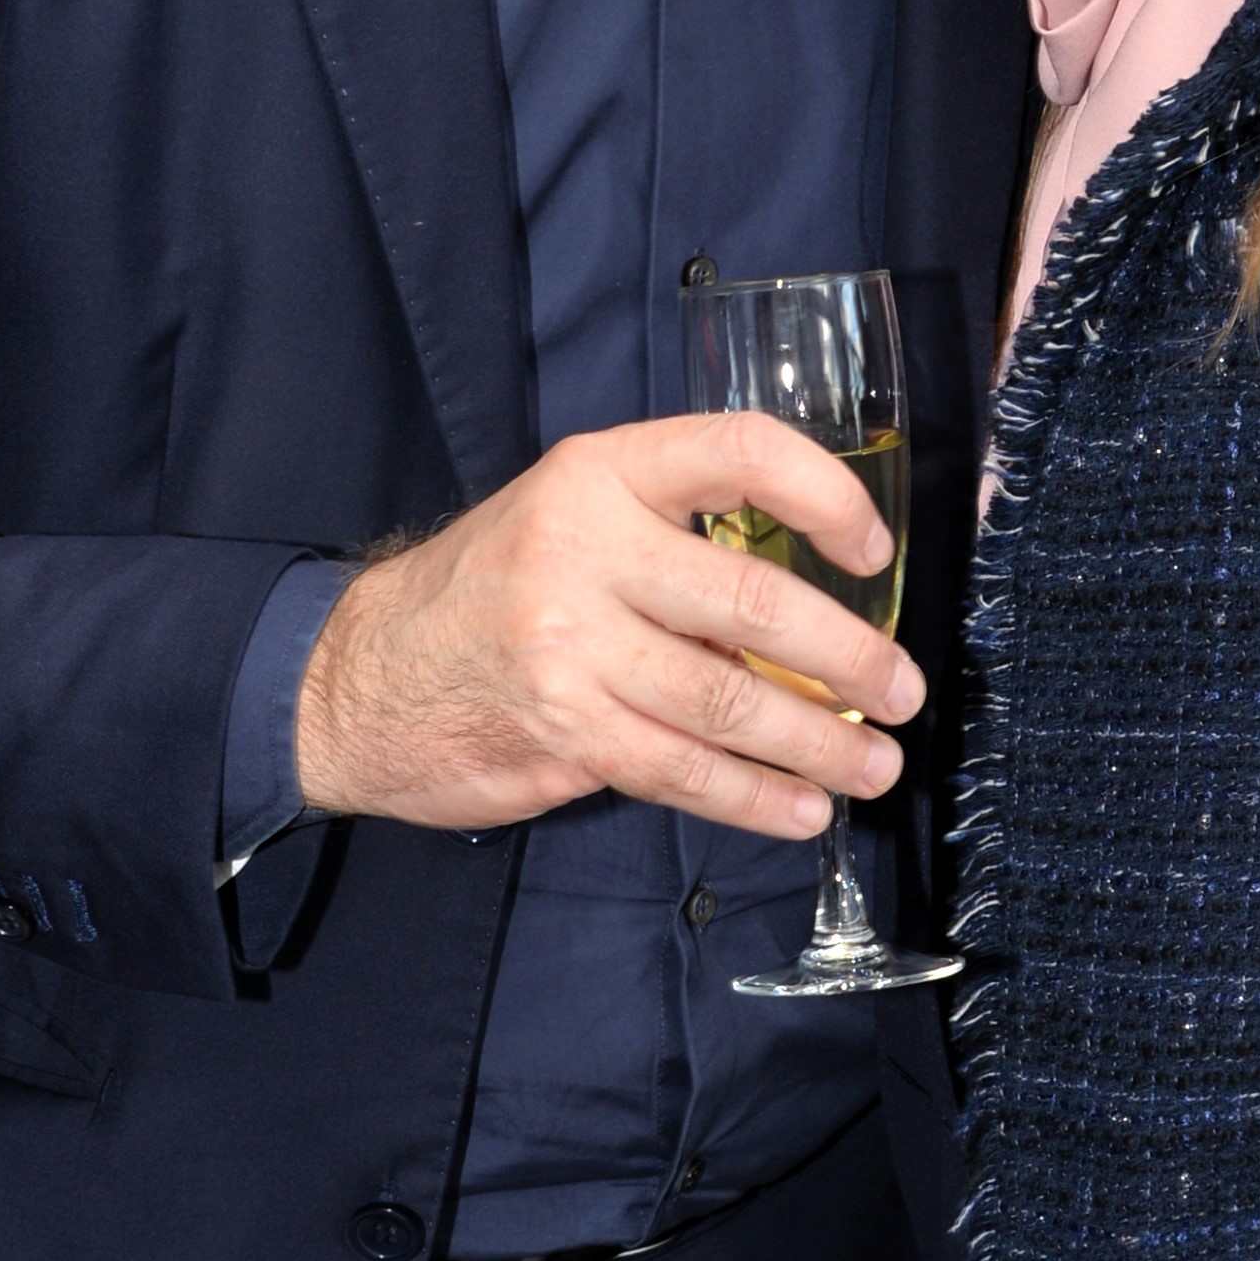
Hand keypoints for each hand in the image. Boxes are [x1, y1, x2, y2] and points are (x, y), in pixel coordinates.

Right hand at [294, 414, 921, 839]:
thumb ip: (672, 538)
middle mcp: (584, 547)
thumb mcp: (568, 518)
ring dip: (820, 744)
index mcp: (602, 472)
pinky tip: (800, 808)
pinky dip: (755, 796)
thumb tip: (812, 606)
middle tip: (901, 692)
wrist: (358, 675)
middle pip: (756, 603)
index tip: (873, 552)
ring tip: (872, 766)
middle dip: (852, 659)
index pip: (742, 451)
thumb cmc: (487, 591)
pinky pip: (684, 770)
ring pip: (730, 701)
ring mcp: (569, 645)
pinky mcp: (563, 730)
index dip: (826, 497)